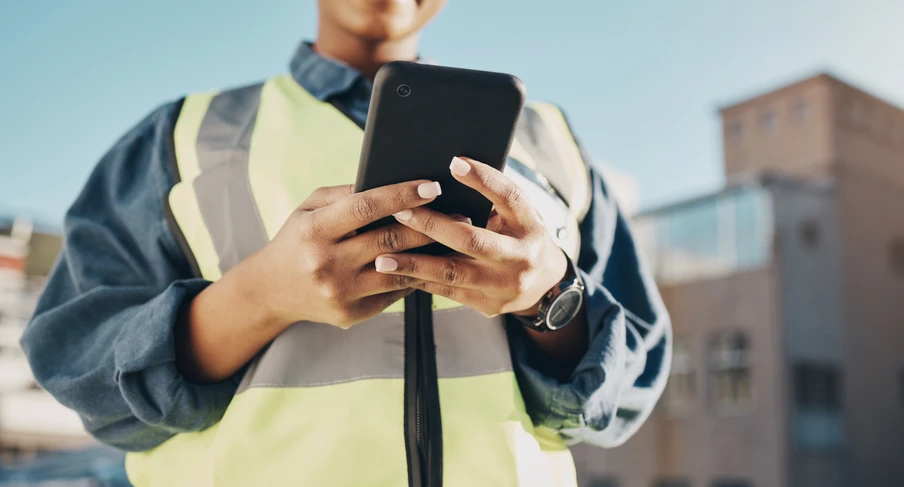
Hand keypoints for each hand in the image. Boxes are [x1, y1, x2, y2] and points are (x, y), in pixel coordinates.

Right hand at [247, 179, 443, 328]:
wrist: (272, 290)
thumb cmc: (299, 238)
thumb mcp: (310, 208)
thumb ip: (346, 193)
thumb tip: (390, 181)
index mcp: (315, 230)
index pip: (366, 207)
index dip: (402, 194)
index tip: (433, 185)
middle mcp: (327, 263)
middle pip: (389, 240)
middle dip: (429, 225)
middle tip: (460, 214)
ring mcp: (340, 292)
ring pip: (398, 270)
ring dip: (431, 254)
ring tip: (457, 240)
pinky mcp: (351, 314)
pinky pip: (393, 293)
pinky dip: (415, 276)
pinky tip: (435, 264)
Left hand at [374, 157, 566, 316]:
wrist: (545, 286)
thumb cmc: (521, 237)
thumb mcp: (518, 215)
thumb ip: (491, 198)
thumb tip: (448, 170)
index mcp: (530, 224)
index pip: (509, 196)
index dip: (483, 179)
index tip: (453, 162)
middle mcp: (521, 256)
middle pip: (472, 240)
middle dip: (432, 225)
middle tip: (398, 213)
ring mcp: (505, 285)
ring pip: (453, 273)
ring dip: (415, 264)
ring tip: (382, 257)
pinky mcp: (489, 305)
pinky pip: (448, 292)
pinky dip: (420, 280)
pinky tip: (397, 273)